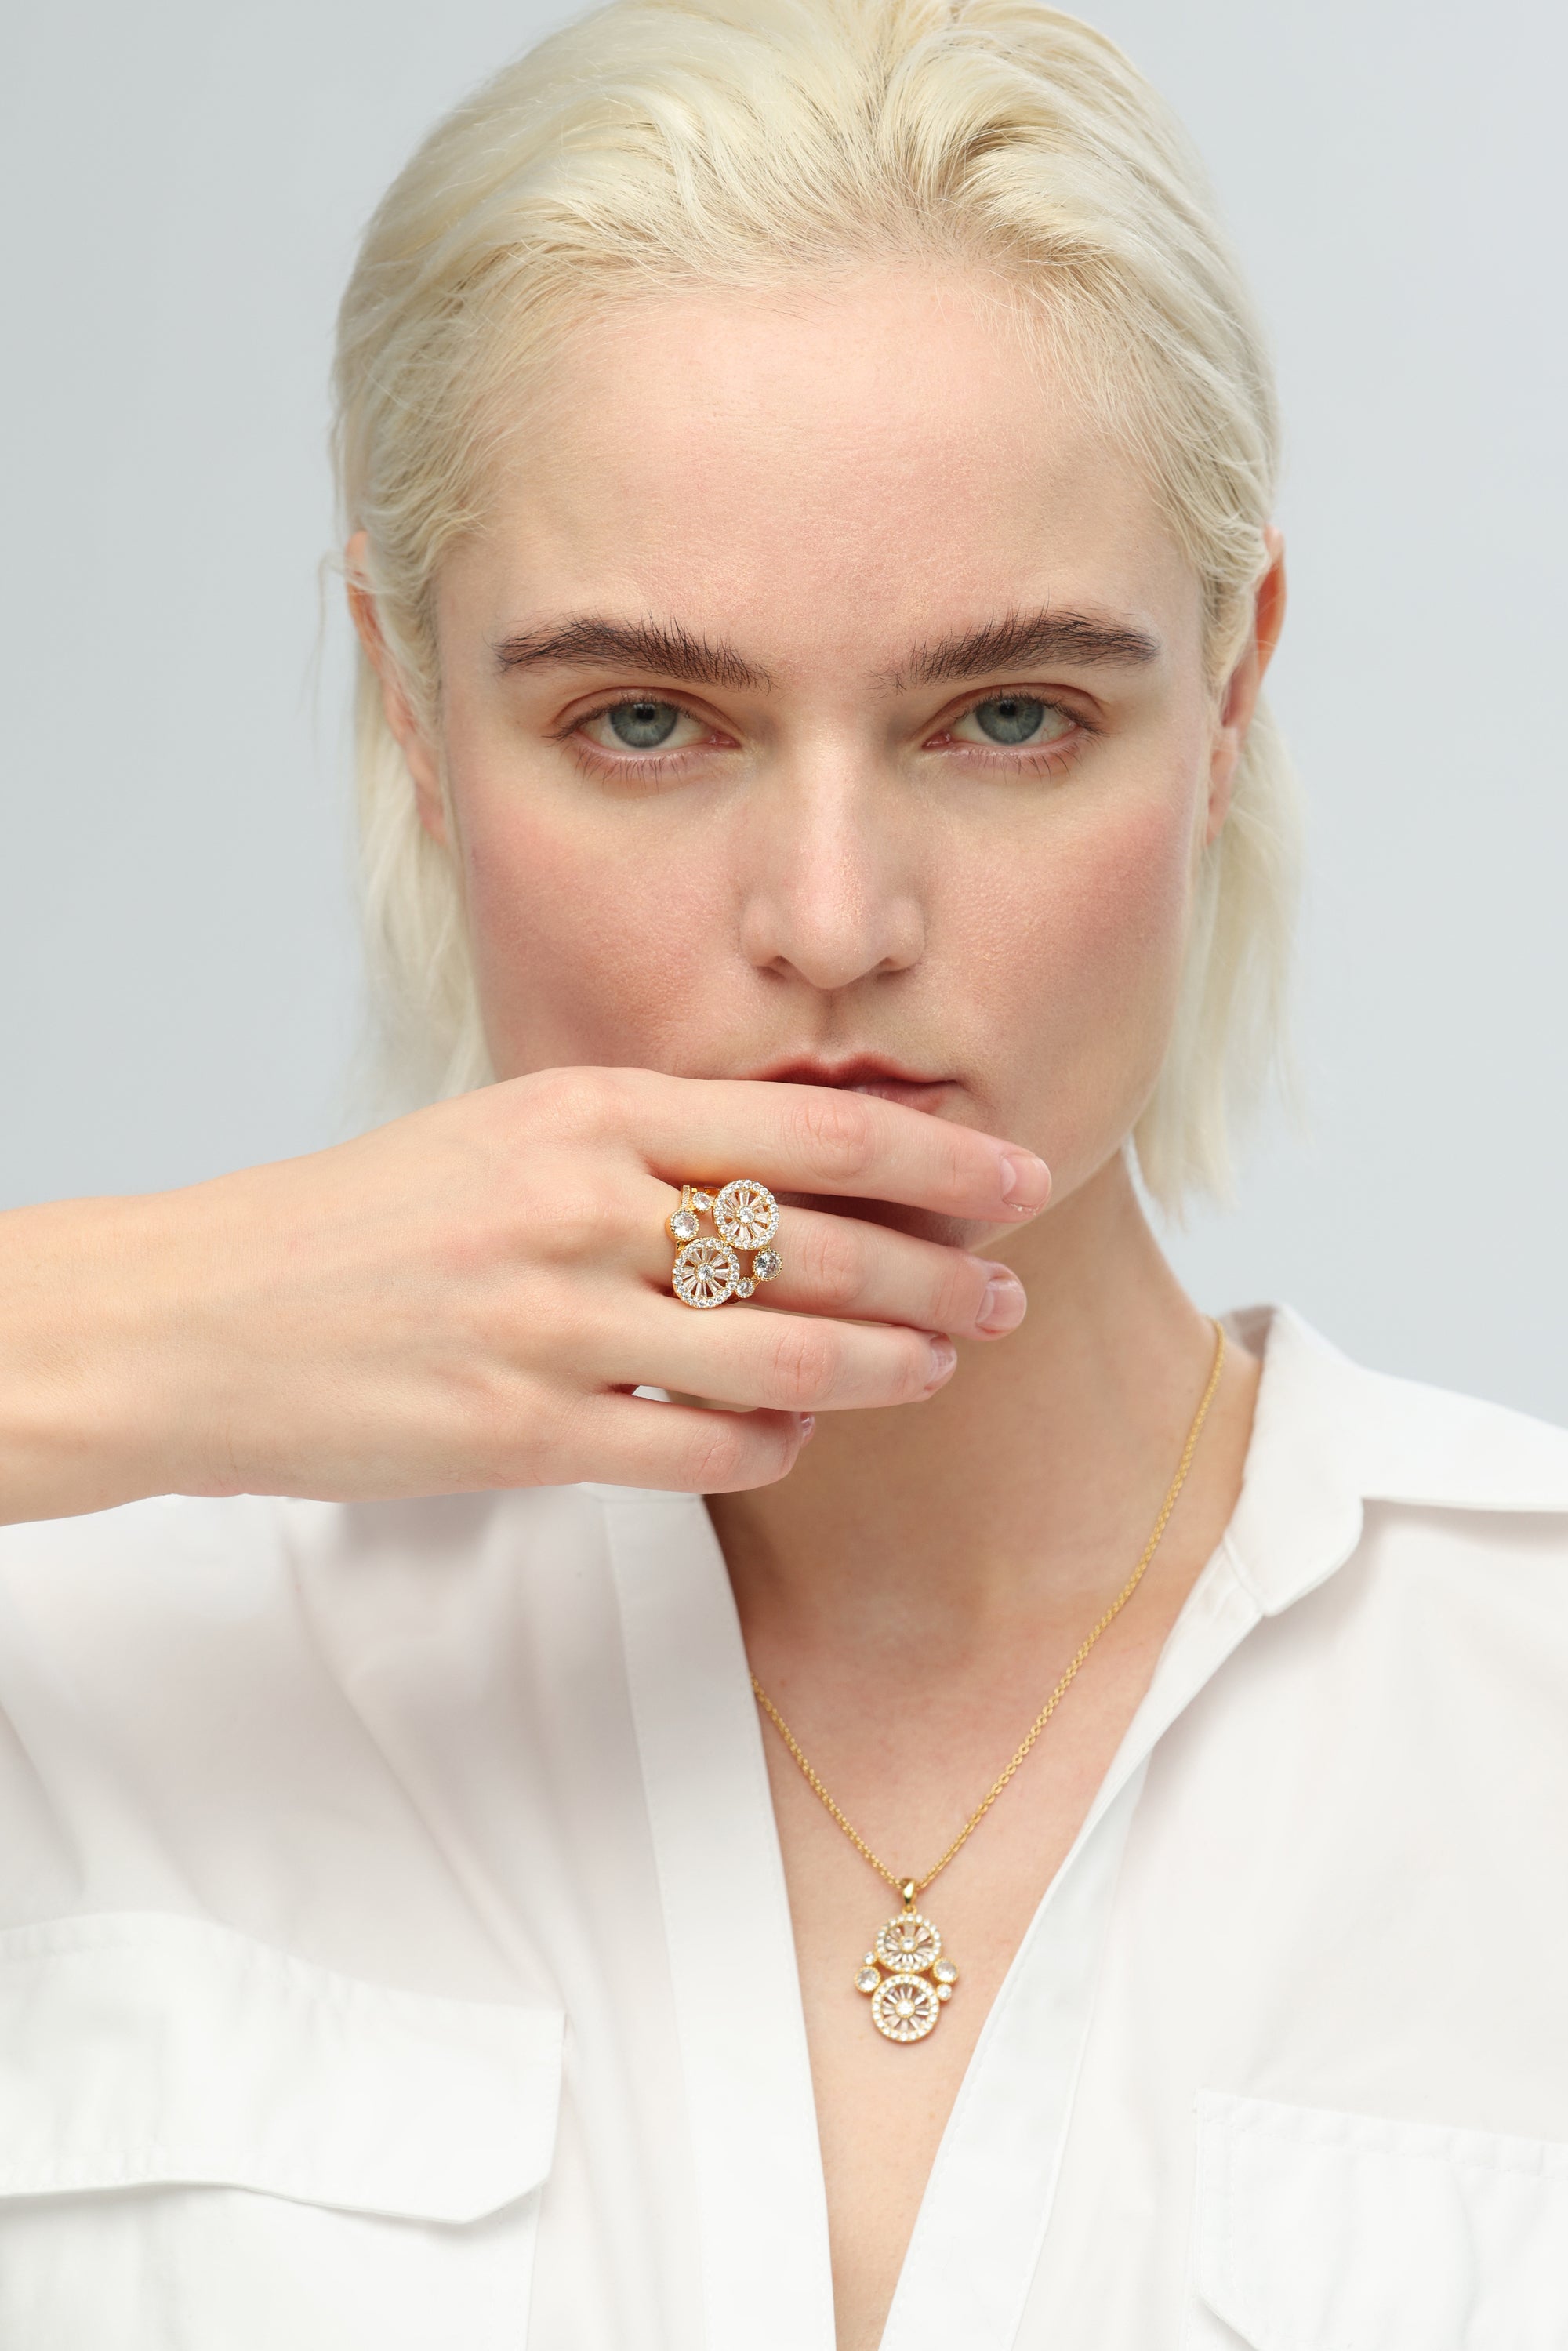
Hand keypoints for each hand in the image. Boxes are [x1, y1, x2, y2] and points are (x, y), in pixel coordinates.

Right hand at [0, 1067, 1047, 1520]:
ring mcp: (551, 1324)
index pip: (810, 1129)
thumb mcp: (501, 1131)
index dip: (939, 1156)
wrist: (199, 1316)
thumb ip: (638, 1138)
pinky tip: (796, 1437)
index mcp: (581, 1107)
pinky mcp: (521, 1435)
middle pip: (819, 1241)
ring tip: (940, 1365)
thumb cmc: (363, 1220)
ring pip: (780, 1352)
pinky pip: (698, 1449)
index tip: (1020, 1174)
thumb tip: (795, 1168)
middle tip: (1010, 1293)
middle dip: (941, 1270)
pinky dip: (770, 1445)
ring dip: (884, 1363)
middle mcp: (579, 1206)